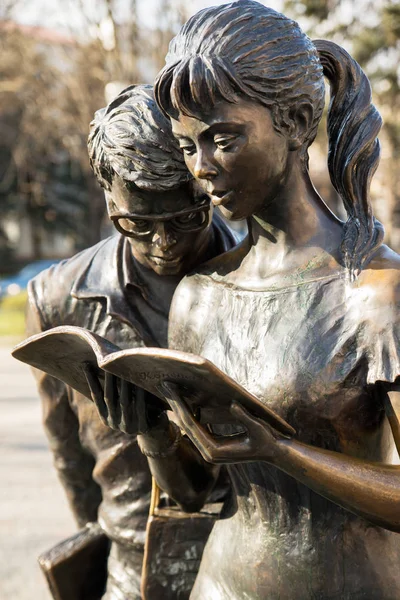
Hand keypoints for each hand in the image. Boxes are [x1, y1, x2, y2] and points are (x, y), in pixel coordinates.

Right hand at [83, 365, 165, 434]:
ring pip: (124, 401)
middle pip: (109, 397)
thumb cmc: (136, 410)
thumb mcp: (122, 403)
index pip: (95, 395)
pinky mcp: (141, 427)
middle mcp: (113, 422)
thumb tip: (106, 365)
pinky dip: (141, 394)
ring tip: (125, 368)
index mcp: (105, 417)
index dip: (91, 380)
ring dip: (124, 384)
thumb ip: (115, 391)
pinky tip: (142, 383)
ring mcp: (126, 426)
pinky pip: (141, 407)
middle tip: (109, 362)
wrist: (154, 431)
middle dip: (109, 378)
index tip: (85, 364)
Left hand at [161, 382, 284, 464]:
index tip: (172, 390)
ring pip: (188, 426)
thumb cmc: (267, 440)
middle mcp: (208, 452)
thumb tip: (233, 405)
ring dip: (180, 407)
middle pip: (186, 425)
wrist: (273, 452)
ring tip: (170, 388)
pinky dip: (190, 412)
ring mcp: (209, 450)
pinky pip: (196, 426)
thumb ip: (245, 418)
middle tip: (164, 385)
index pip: (191, 426)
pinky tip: (183, 398)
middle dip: (175, 404)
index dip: (180, 407)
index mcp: (214, 451)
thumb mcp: (258, 427)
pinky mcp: (212, 444)